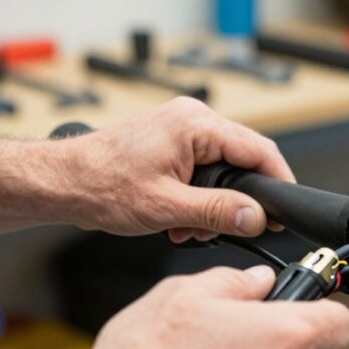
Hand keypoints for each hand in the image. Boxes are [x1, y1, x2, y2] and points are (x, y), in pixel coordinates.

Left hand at [50, 97, 294, 241]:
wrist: (63, 182)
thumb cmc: (100, 185)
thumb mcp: (167, 207)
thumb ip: (218, 212)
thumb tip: (256, 216)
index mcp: (195, 124)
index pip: (259, 149)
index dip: (278, 182)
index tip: (285, 211)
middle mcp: (191, 119)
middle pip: (242, 160)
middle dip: (235, 201)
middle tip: (224, 229)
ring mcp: (180, 128)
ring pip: (221, 169)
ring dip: (213, 204)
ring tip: (189, 227)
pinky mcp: (171, 142)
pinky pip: (202, 169)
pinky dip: (197, 197)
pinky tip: (180, 218)